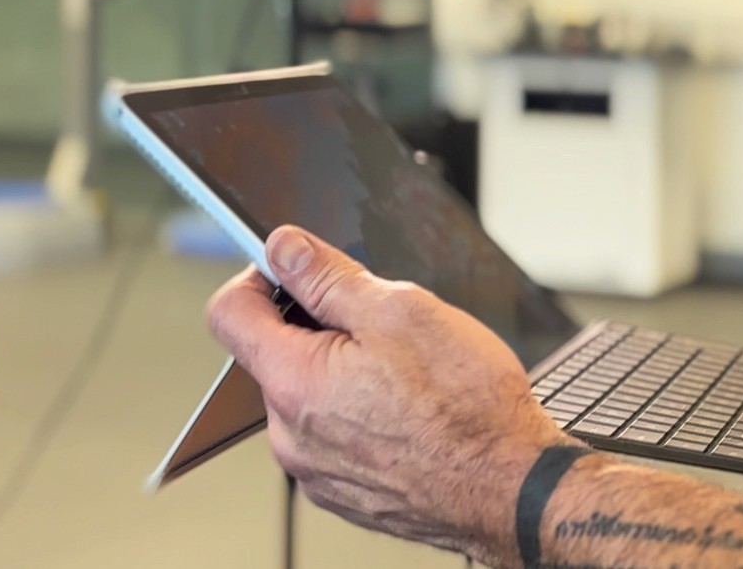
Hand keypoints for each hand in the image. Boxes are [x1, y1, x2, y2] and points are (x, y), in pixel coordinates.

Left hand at [204, 226, 569, 559]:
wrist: (512, 488)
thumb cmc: (469, 408)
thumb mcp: (402, 312)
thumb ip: (329, 277)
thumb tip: (285, 248)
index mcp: (294, 382)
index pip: (229, 314)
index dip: (257, 277)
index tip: (292, 270)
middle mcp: (291, 435)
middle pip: (277, 357)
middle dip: (320, 331)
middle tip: (384, 330)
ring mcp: (316, 471)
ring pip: (310, 399)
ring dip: (344, 378)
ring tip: (409, 380)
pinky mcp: (345, 494)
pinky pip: (335, 440)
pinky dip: (363, 419)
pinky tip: (412, 416)